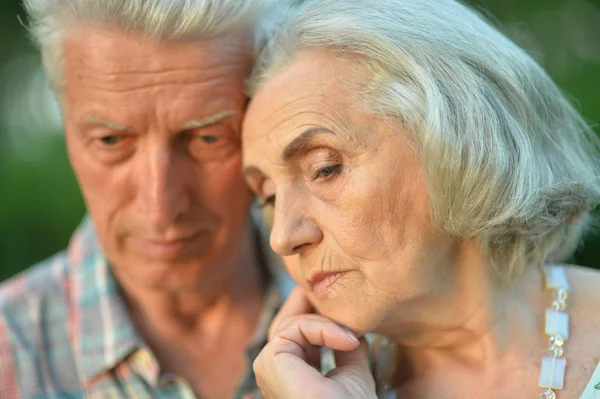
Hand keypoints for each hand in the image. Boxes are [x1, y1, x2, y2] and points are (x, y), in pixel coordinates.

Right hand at [254, 287, 376, 398]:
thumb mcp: (353, 372)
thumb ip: (346, 348)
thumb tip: (352, 326)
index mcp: (292, 374)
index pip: (299, 331)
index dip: (320, 315)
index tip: (347, 310)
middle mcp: (276, 370)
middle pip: (290, 321)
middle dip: (315, 305)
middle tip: (342, 296)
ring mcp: (268, 366)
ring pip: (292, 320)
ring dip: (325, 319)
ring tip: (352, 333)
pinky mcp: (268, 361)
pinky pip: (294, 327)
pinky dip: (322, 328)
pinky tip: (347, 340)